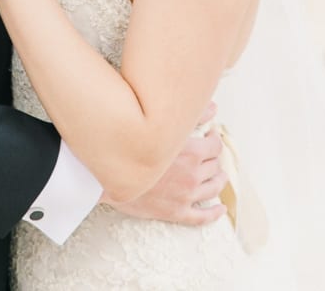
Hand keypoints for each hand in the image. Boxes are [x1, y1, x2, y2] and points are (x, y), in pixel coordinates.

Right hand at [107, 104, 226, 225]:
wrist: (105, 174)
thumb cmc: (129, 145)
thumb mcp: (161, 126)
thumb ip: (190, 115)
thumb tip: (213, 107)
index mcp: (191, 152)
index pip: (215, 146)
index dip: (214, 139)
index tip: (209, 135)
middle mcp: (192, 174)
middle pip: (214, 166)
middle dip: (213, 158)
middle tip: (208, 153)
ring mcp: (185, 196)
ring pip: (213, 188)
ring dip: (218, 180)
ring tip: (218, 175)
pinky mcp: (176, 212)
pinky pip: (202, 217)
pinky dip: (214, 213)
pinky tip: (219, 209)